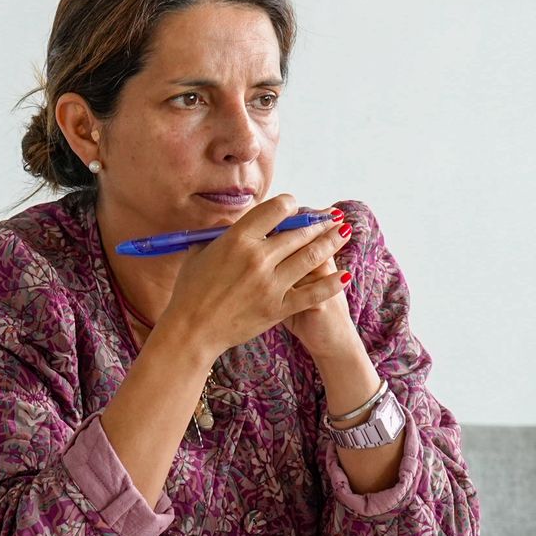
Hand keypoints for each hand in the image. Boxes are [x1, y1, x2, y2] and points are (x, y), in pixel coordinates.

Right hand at [153, 194, 351, 364]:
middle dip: (317, 223)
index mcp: (237, 239)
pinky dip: (331, 283)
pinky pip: (312, 293)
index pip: (276, 209)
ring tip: (343, 232)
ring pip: (310, 257)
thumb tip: (235, 221)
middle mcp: (258, 258)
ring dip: (331, 242)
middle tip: (329, 218)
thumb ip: (219, 234)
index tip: (295, 207)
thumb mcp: (198, 252)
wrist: (191, 330)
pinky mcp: (278, 307)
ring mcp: (270, 284)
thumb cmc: (190, 291)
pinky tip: (346, 274)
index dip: (290, 204)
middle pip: (298, 232)